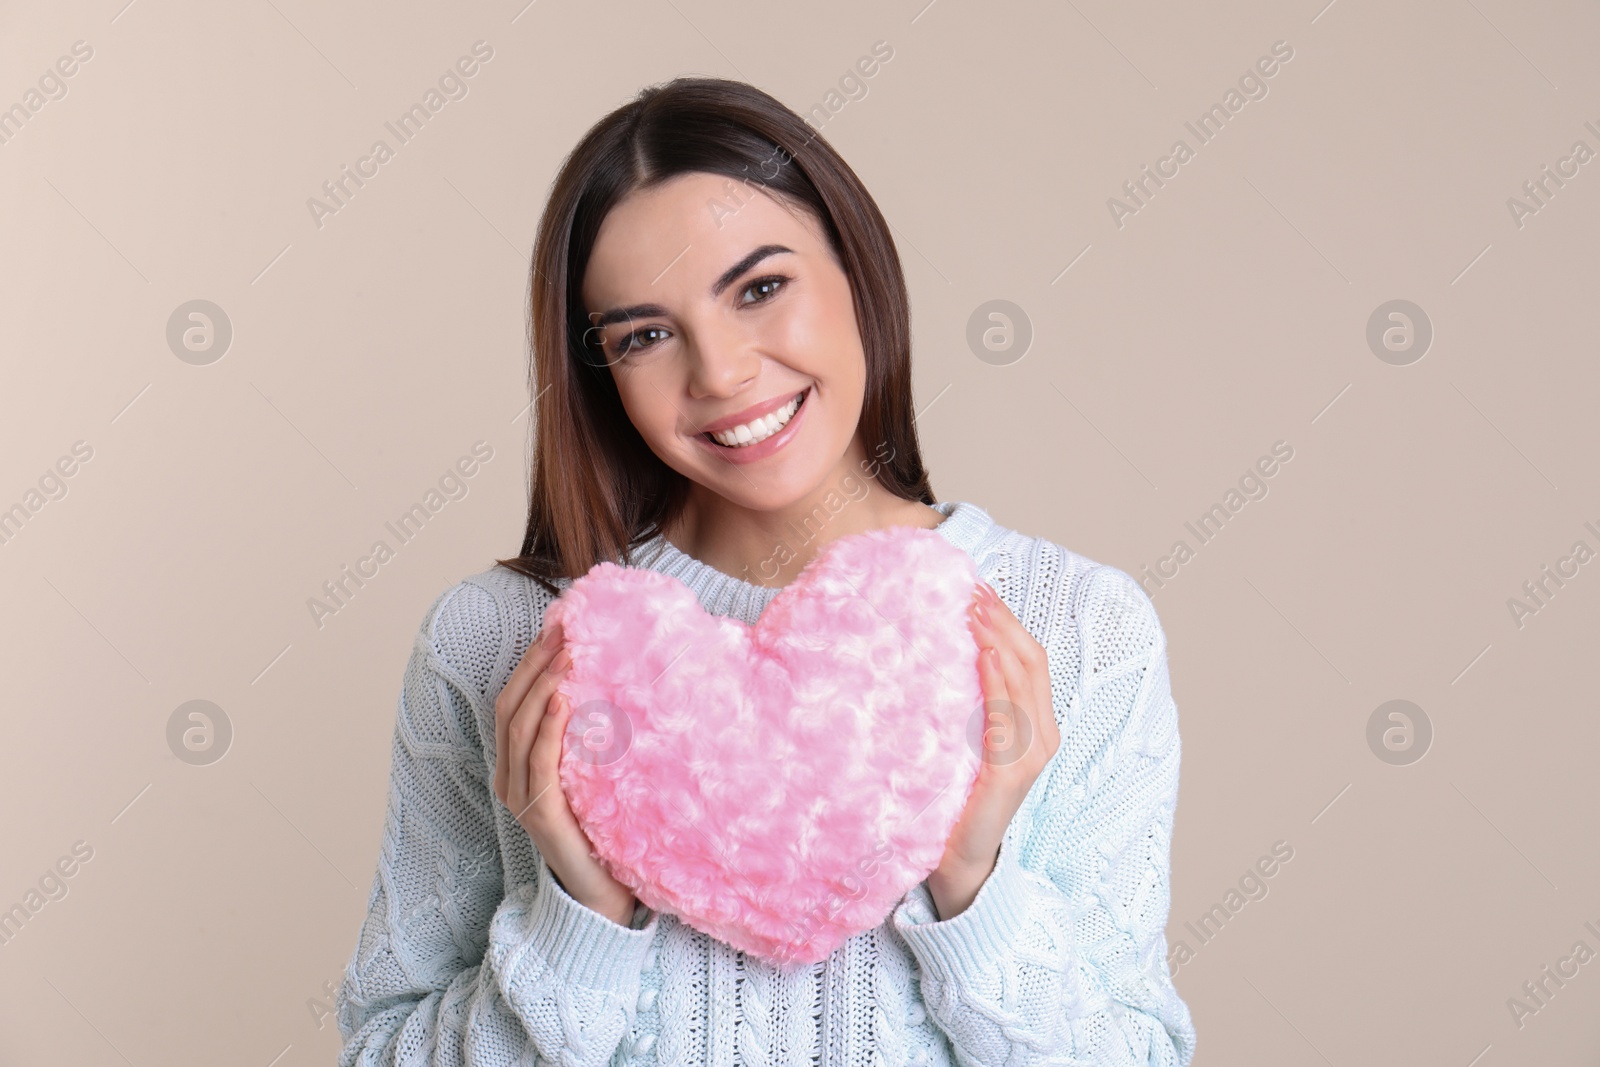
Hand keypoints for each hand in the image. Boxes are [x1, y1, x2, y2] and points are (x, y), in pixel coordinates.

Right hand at [493, 619, 638, 926]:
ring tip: (566, 655)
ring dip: (543, 686)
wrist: (605, 892)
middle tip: (563, 630)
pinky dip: (549, 727)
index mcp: (515, 768)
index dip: (529, 664)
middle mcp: (509, 780)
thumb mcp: (589, 774)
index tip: (556, 628)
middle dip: (534, 665)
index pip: (511, 703)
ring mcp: (521, 799)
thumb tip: (605, 684)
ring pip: (520, 729)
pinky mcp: (541, 815)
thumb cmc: (602, 830)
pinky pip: (540, 762)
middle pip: (510, 709)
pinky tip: (563, 698)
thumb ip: (584, 738)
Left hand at [926, 580, 1061, 919]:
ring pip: (1024, 681)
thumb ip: (970, 703)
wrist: (959, 860)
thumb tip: (947, 651)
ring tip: (973, 611)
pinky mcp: (1010, 776)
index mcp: (1036, 725)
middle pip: (1032, 660)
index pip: (1030, 659)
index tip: (977, 588)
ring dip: (998, 639)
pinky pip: (1007, 719)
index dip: (1008, 621)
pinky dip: (996, 683)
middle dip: (1003, 621)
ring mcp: (1030, 756)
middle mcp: (1042, 736)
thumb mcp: (967, 739)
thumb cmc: (958, 797)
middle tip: (971, 590)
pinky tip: (980, 657)